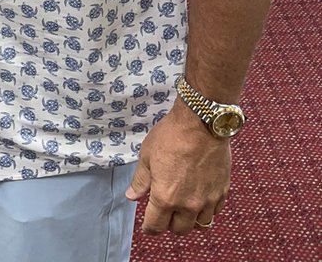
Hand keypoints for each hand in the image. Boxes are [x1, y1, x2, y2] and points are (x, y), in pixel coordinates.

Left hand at [126, 103, 230, 234]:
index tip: (147, 225)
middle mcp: (188, 205)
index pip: (155, 226)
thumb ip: (140, 180)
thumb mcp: (147, 156)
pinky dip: (206, 210)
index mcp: (165, 197)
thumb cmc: (171, 136)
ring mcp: (207, 200)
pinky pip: (214, 212)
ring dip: (190, 220)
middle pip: (179, 230)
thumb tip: (132, 196)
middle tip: (165, 212)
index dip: (149, 228)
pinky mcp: (221, 192)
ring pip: (200, 225)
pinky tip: (200, 198)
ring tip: (184, 208)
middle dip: (169, 224)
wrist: (201, 123)